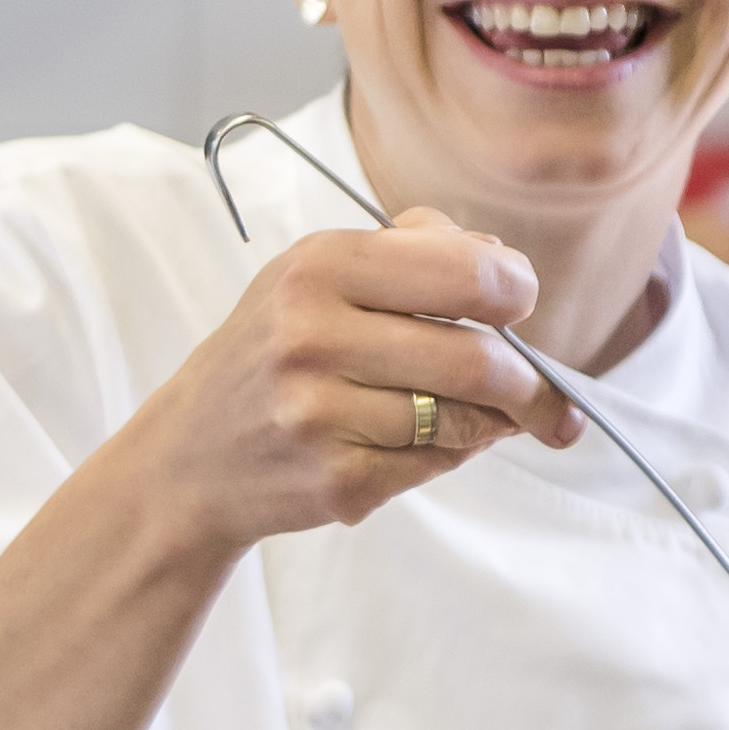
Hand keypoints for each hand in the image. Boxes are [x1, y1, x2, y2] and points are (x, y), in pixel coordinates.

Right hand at [114, 211, 579, 558]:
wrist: (189, 457)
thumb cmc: (270, 354)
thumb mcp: (314, 274)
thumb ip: (411, 250)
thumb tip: (505, 262)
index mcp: (320, 267)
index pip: (471, 273)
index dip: (517, 292)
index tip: (521, 307)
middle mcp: (314, 334)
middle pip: (481, 359)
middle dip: (528, 383)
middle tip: (538, 392)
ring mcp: (321, 413)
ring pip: (467, 420)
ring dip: (493, 424)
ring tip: (486, 417)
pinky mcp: (337, 479)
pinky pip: (437, 465)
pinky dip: (450, 456)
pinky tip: (427, 444)